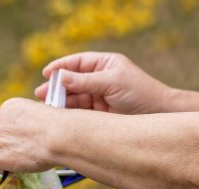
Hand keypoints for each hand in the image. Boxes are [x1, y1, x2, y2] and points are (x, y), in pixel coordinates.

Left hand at [0, 98, 60, 172]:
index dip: (12, 135)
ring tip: (26, 155)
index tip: (25, 140)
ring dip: (2, 155)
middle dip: (5, 145)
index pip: (4, 125)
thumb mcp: (42, 116)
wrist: (60, 136)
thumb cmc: (60, 129)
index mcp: (11, 106)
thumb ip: (26, 125)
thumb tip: (24, 135)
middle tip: (27, 151)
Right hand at [34, 52, 171, 113]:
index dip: (60, 67)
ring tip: (46, 107)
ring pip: (72, 97)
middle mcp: (98, 79)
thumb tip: (60, 77)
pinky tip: (57, 115)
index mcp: (104, 64)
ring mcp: (96, 96)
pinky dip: (67, 113)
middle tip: (40, 93)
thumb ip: (85, 81)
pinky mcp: (96, 113)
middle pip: (71, 81)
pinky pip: (77, 111)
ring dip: (59, 101)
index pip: (77, 62)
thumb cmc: (140, 93)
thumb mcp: (112, 82)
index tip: (46, 73)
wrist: (158, 114)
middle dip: (55, 87)